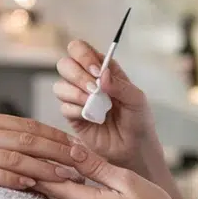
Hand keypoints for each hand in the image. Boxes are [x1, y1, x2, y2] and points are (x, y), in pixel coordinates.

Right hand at [0, 111, 84, 198]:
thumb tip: (20, 145)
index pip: (27, 126)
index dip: (55, 136)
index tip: (77, 146)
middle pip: (27, 139)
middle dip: (59, 150)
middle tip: (84, 161)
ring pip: (15, 157)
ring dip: (45, 167)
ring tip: (68, 177)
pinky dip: (15, 179)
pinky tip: (34, 185)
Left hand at [33, 146, 189, 198]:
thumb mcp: (126, 180)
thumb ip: (95, 165)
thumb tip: (70, 149)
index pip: (48, 180)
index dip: (36, 161)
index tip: (29, 145)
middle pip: (45, 193)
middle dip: (37, 171)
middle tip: (31, 149)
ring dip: (48, 183)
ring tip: (44, 160)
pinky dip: (61, 195)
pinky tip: (66, 181)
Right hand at [52, 39, 156, 169]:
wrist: (135, 148)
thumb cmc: (138, 120)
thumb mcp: (137, 99)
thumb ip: (120, 85)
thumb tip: (102, 75)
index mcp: (102, 70)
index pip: (81, 49)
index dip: (84, 55)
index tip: (97, 71)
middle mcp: (87, 80)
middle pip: (64, 64)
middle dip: (77, 74)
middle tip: (94, 88)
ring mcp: (78, 99)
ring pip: (59, 86)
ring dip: (75, 93)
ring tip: (93, 104)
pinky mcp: (73, 117)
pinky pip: (64, 107)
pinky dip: (76, 110)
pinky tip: (91, 117)